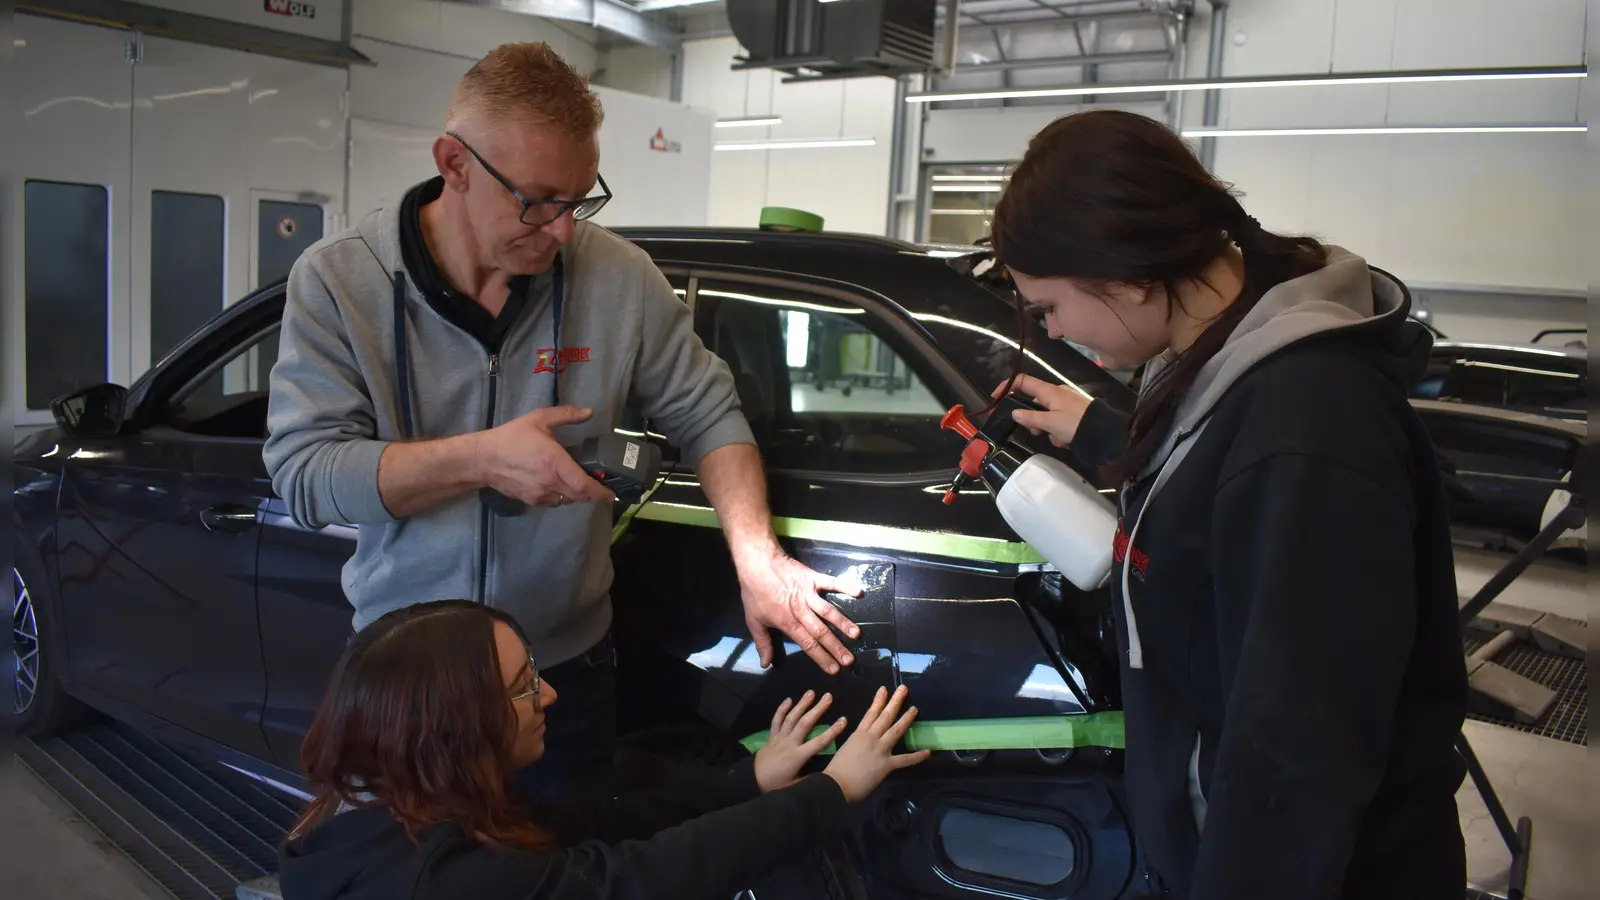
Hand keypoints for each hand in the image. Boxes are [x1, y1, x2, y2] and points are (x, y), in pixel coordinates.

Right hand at [478, 406, 614, 506]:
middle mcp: (550, 482)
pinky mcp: (532, 500)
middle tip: (599, 485)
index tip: (611, 494)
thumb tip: (589, 412)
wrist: (484, 459)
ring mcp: (541, 494)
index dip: (600, 492)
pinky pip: (554, 502)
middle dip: (592, 493)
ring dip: (576, 494)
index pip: (583, 485)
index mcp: (555, 462)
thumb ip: (566, 415)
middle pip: (579, 496)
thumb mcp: (539, 419)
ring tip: (579, 483)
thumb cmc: (512, 437)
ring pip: (567, 500)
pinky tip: (559, 484)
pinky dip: (562, 496)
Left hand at [738, 553, 861, 674]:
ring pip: (829, 611)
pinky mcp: (813, 578)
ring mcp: (808, 593)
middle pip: (821, 632)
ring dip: (843, 623)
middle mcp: (801, 611)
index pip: (808, 644)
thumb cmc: (755, 594)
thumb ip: (763, 643)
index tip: (834, 670)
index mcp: (788, 623)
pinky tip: (858, 592)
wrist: (757, 563)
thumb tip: (766, 664)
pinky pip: (831, 582)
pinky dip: (845, 586)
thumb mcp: (753, 621)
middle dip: (836, 647)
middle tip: (850, 660)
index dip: (821, 658)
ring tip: (856, 634)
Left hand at [753, 691, 847, 792]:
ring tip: (811, 692)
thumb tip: (827, 773)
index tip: (843, 720)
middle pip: (805, 723)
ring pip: (791, 718)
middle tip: (828, 696)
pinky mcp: (771, 737)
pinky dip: (782, 709)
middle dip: (818, 709)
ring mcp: (779, 738)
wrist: (753, 780)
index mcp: (798, 756)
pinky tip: (788, 699)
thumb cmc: (776, 784)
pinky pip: (776, 721)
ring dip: (802, 704)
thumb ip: (811, 778)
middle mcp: (790, 743)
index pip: (819, 742)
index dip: (832, 731)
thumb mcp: (796, 785)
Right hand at [823, 685, 931, 802]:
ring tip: (914, 709)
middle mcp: (871, 738)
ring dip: (906, 719)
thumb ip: (856, 743)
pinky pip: (904, 760)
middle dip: (895, 702)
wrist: (836, 785)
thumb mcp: (846, 749)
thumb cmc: (836, 769)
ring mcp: (880, 750)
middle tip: (903, 689)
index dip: (878, 701)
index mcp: (858, 734)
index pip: (871, 713)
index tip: (884, 689)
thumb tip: (864, 741)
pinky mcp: (886, 765)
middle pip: (885, 717)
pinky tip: (927, 752)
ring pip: (895, 731)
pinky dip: (917, 756)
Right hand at [993, 373, 1093, 448]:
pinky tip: (1067, 440)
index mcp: (1049, 391)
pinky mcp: (1073, 414)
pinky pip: (1058, 422)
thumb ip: (1030, 418)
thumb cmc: (1076, 423)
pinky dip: (1059, 432)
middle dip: (1033, 420)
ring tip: (1059, 438)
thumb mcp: (1050, 423)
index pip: (1023, 381)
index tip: (996, 399)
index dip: (1007, 387)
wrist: (1105, 433)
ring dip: (1048, 430)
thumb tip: (1015, 412)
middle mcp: (1056, 394)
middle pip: (1033, 403)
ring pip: (1045, 416)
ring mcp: (1065, 404)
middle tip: (1037, 432)